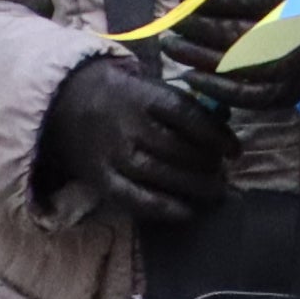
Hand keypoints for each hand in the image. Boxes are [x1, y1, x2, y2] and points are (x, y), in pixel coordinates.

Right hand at [38, 55, 232, 225]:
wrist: (64, 103)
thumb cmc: (122, 96)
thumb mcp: (150, 86)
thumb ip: (183, 103)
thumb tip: (226, 119)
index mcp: (142, 96)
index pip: (187, 115)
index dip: (215, 135)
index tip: (235, 151)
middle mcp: (127, 125)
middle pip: (177, 149)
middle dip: (207, 165)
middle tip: (224, 173)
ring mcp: (112, 154)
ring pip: (160, 176)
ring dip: (193, 187)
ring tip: (215, 193)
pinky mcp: (101, 179)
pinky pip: (135, 199)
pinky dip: (164, 209)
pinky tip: (188, 212)